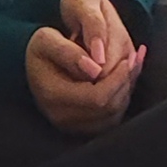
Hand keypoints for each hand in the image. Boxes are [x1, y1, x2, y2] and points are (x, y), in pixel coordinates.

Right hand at [25, 0, 143, 135]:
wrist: (35, 64)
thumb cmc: (42, 49)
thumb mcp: (47, 39)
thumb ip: (69, 52)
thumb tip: (95, 69)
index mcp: (52, 95)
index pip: (98, 98)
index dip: (117, 79)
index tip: (126, 59)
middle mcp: (62, 116)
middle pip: (109, 109)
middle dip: (125, 84)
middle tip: (132, 61)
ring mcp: (72, 126)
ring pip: (114, 116)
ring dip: (126, 91)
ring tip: (129, 68)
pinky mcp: (83, 127)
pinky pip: (111, 119)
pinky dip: (122, 99)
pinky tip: (123, 80)